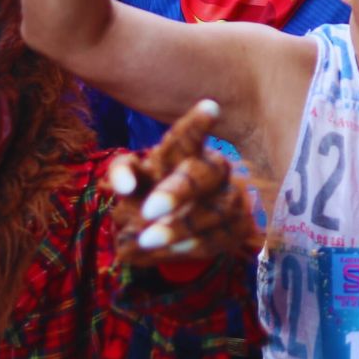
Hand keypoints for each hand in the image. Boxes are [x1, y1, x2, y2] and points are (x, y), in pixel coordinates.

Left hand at [107, 99, 262, 263]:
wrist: (176, 227)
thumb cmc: (151, 191)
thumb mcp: (132, 177)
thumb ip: (121, 173)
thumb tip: (121, 188)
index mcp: (186, 151)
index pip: (190, 136)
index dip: (200, 123)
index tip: (211, 107)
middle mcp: (214, 170)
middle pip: (203, 175)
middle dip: (177, 191)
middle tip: (148, 210)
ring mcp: (230, 200)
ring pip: (213, 211)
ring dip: (179, 228)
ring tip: (147, 240)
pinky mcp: (237, 228)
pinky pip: (217, 239)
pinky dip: (190, 246)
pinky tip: (169, 251)